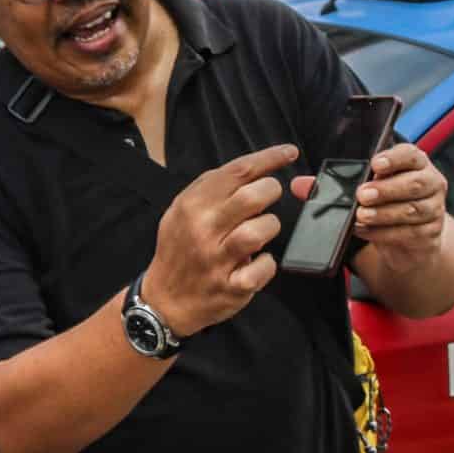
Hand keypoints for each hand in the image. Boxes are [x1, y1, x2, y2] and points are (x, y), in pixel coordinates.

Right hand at [143, 142, 297, 337]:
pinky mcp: (231, 287)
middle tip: (269, 198)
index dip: (270, 158)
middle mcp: (203, 229)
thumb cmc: (179, 250)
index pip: (238, 171)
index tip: (289, 153)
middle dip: (271, 192)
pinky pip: (265, 267)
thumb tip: (251, 168)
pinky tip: (258, 261)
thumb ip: (210, 189)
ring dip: (270, 227)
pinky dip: (267, 263)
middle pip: (253, 196)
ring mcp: (217, 259)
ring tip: (261, 230)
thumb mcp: (180, 211)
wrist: (164, 299)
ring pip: (261, 230)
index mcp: (192, 205)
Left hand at [288, 143, 444, 270]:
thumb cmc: (386, 204)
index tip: (375, 164)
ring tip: (361, 215)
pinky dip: (385, 233)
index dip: (394, 158)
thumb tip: (299, 185)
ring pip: (412, 210)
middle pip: (415, 183)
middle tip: (361, 194)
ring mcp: (434, 210)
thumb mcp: (363, 190)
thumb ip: (333, 185)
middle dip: (386, 189)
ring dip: (384, 213)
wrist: (411, 240)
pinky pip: (409, 233)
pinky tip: (366, 231)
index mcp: (416, 164)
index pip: (411, 155)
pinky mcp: (429, 234)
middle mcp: (430, 183)